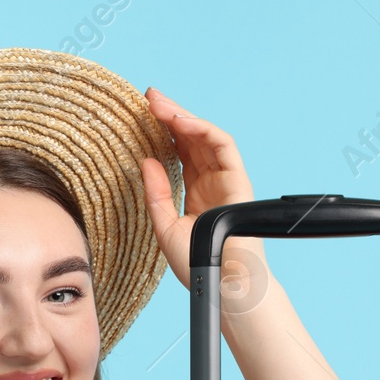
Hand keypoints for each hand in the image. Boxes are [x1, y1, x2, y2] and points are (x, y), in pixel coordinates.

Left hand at [140, 87, 269, 301]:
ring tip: (158, 104)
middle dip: (169, 115)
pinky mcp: (238, 179)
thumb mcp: (164, 226)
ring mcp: (225, 178)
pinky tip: (181, 121)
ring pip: (205, 136)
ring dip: (182, 117)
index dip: (161, 130)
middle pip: (190, 138)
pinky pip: (223, 145)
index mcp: (195, 190)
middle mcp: (210, 180)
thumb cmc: (196, 264)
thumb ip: (156, 194)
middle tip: (147, 97)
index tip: (140, 113)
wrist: (221, 282)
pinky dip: (203, 129)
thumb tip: (146, 161)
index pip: (178, 151)